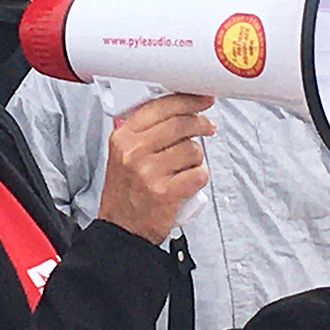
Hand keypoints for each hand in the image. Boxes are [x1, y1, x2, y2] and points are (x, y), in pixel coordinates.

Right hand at [97, 94, 214, 244]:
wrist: (122, 228)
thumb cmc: (126, 191)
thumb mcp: (122, 154)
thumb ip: (144, 131)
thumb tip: (179, 109)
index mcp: (123, 138)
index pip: (159, 107)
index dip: (186, 100)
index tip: (201, 100)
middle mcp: (134, 152)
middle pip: (180, 124)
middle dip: (200, 123)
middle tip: (207, 126)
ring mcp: (150, 172)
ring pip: (192, 150)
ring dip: (197, 157)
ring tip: (186, 166)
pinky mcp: (166, 193)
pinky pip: (198, 174)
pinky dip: (199, 177)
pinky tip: (189, 181)